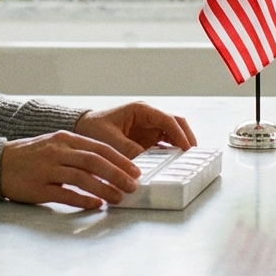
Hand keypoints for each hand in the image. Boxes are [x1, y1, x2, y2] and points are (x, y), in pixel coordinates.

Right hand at [0, 130, 140, 208]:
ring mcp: (47, 169)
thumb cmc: (31, 155)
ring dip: (103, 189)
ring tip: (119, 198)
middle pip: (93, 161)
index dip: (119, 159)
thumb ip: (78, 151)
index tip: (135, 170)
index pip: (98, 147)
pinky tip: (96, 205)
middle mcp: (57, 151)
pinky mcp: (38, 188)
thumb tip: (109, 163)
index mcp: (64, 138)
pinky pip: (65, 194)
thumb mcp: (54, 144)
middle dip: (117, 174)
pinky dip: (83, 200)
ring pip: (82, 178)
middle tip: (133, 186)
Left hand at [73, 101, 196, 157]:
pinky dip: (171, 151)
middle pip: (176, 124)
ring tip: (187, 161)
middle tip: (193, 156)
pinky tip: (174, 163)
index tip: (187, 149)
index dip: (179, 134)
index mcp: (141, 110)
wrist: (83, 129)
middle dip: (186, 138)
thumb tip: (144, 164)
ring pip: (173, 133)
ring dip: (181, 145)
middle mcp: (148, 117)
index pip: (167, 119)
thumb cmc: (94, 128)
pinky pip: (165, 143)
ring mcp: (149, 127)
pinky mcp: (147, 138)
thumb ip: (128, 150)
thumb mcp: (110, 140)